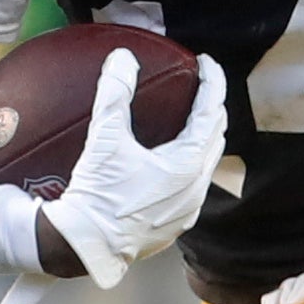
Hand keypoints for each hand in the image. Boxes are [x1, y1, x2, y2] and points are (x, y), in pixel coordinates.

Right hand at [38, 48, 228, 288]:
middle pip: (216, 137)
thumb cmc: (98, 194)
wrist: (87, 245)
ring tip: (189, 117)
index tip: (206, 62)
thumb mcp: (105, 140)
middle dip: (212, 108)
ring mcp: (190, 207)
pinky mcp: (178, 222)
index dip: (212, 82)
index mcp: (187, 164)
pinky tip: (172, 158)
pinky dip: (190, 163)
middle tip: (200, 86)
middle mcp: (197, 187)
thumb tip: (122, 58)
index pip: (211, 113)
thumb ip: (115, 95)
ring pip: (207, 162)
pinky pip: (194, 184)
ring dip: (203, 137)